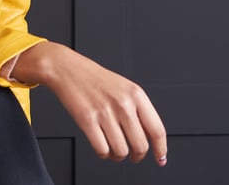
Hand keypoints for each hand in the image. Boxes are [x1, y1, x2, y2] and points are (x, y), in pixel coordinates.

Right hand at [10, 41, 167, 164]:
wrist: (68, 69)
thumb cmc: (96, 79)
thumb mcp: (125, 88)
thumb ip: (139, 110)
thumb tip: (150, 137)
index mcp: (136, 94)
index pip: (157, 130)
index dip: (160, 149)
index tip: (160, 158)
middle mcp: (123, 104)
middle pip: (141, 145)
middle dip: (137, 156)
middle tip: (134, 155)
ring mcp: (105, 112)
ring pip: (121, 151)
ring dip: (118, 156)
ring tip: (114, 149)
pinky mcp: (87, 120)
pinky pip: (102, 150)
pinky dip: (103, 153)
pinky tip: (102, 146)